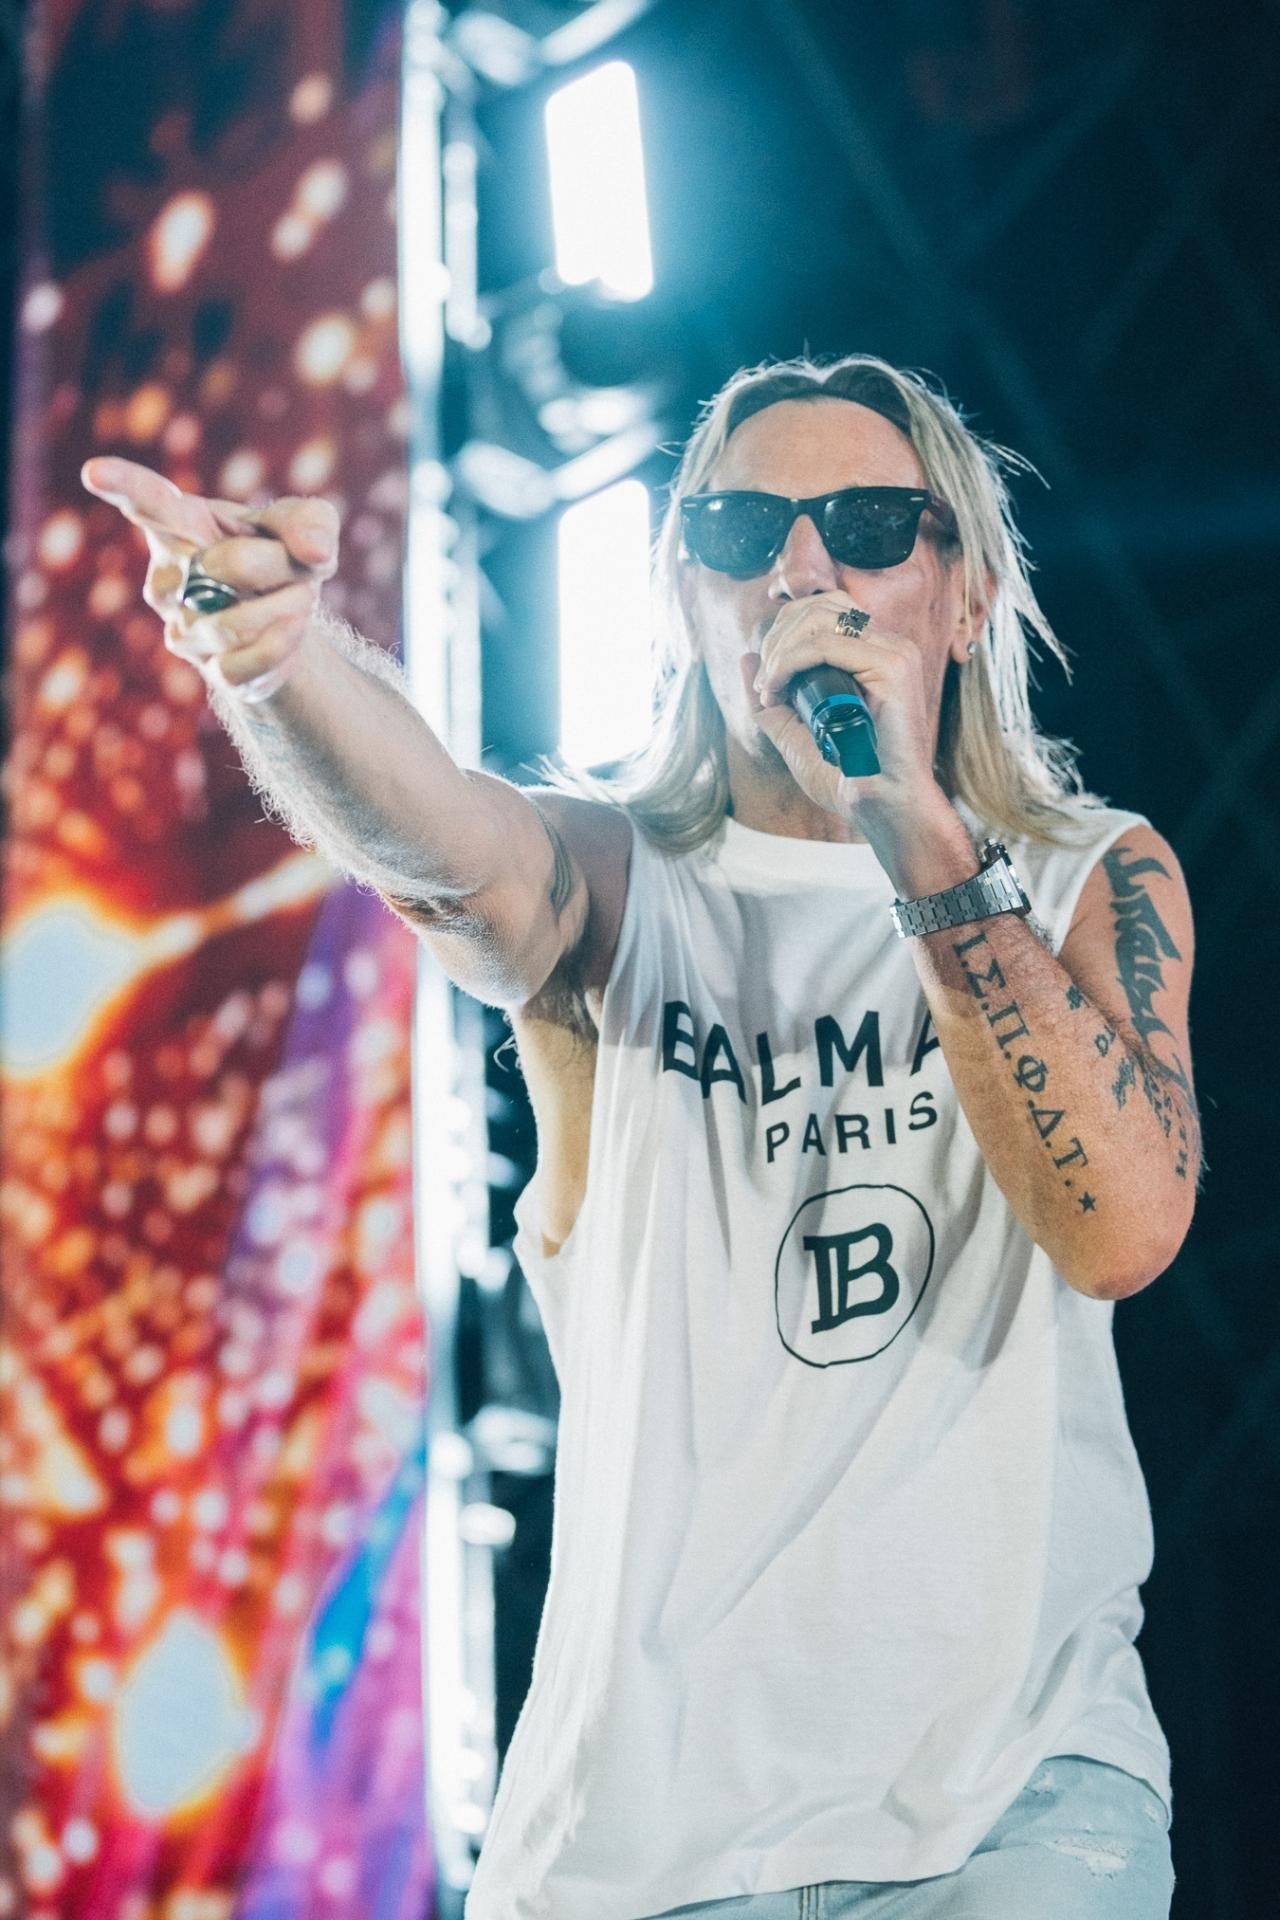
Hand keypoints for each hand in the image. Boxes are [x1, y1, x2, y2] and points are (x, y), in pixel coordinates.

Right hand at [80, 456, 340, 701]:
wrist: (290, 622)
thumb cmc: (283, 557)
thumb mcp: (307, 526)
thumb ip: (311, 521)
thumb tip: (312, 549)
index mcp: (182, 526)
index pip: (150, 503)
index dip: (123, 486)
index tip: (94, 472)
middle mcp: (168, 580)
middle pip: (226, 565)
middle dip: (278, 564)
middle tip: (295, 563)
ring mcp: (183, 630)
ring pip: (236, 622)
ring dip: (288, 606)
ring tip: (299, 597)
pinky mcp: (212, 672)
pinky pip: (244, 664)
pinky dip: (282, 645)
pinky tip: (291, 629)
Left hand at [739, 590, 941, 828]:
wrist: (881, 806)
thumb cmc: (849, 777)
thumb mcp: (797, 731)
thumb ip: (774, 696)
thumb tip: (746, 658)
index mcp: (876, 653)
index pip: (825, 610)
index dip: (785, 633)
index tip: (766, 682)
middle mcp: (889, 645)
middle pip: (819, 606)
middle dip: (777, 639)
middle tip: (764, 685)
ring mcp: (894, 652)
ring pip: (819, 619)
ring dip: (780, 650)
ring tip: (769, 689)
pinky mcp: (892, 667)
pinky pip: (824, 644)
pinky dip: (788, 662)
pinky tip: (776, 690)